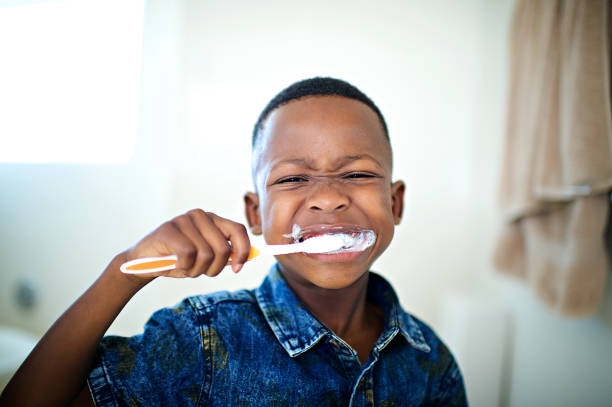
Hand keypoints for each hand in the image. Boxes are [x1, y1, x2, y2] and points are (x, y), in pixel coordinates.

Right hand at [123, 209, 250, 278]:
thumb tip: (248, 257)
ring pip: (206, 254)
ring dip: (197, 270)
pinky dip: (184, 266)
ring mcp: (184, 220)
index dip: (243, 251)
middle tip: (200, 272)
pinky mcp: (169, 229)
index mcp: (213, 220)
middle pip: (223, 248)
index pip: (239, 230)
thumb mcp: (206, 258)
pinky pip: (188, 254)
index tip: (237, 269)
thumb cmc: (179, 260)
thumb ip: (225, 255)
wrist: (143, 263)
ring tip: (185, 268)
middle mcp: (200, 215)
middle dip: (214, 268)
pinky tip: (175, 264)